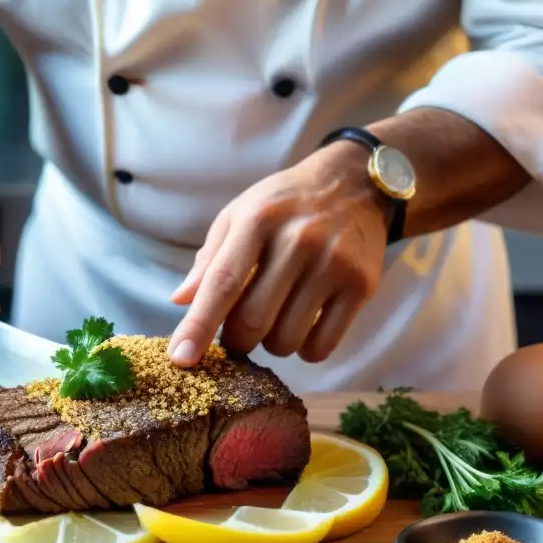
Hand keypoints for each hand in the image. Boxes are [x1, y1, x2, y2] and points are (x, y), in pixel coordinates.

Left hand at [169, 142, 387, 365]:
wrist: (355, 184)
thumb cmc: (285, 204)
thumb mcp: (240, 214)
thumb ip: (210, 258)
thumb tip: (181, 301)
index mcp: (258, 220)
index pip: (223, 282)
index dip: (199, 325)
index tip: (180, 359)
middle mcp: (299, 240)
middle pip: (253, 320)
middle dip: (236, 340)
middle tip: (239, 331)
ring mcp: (334, 264)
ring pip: (286, 340)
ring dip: (272, 343)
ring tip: (277, 318)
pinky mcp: (361, 285)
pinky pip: (322, 346)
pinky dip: (306, 350)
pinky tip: (305, 326)